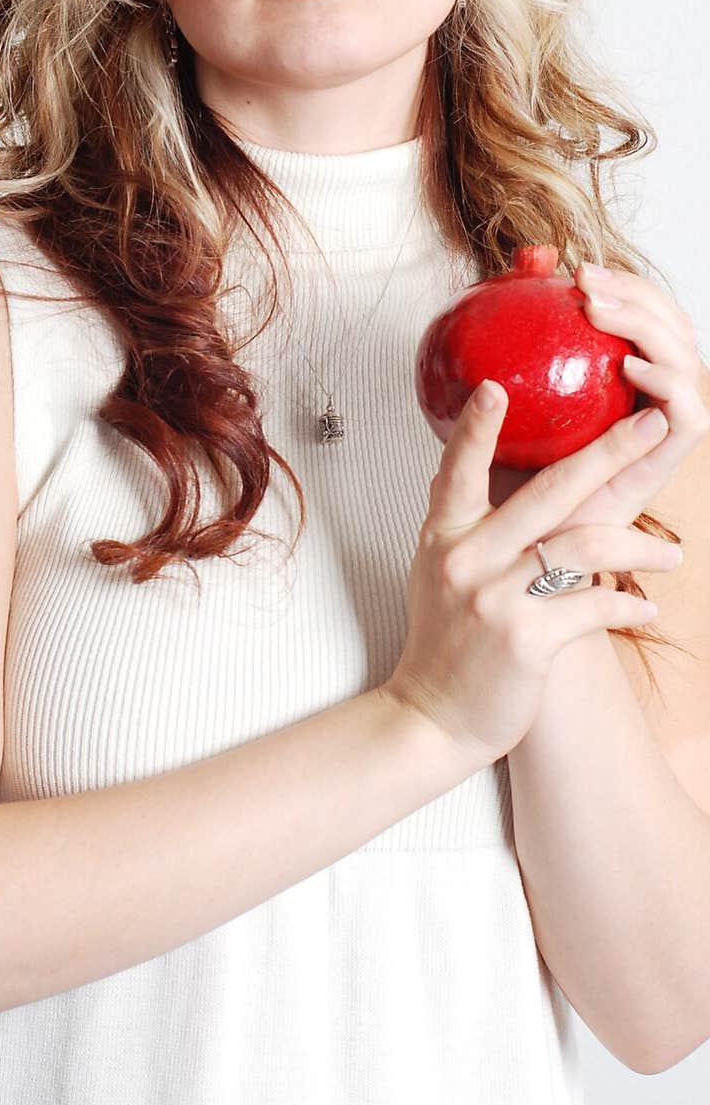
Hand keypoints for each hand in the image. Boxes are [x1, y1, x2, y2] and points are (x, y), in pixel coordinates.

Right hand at [382, 381, 681, 764]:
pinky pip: (593, 605)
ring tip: (672, 555)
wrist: (432, 717)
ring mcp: (495, 599)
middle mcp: (466, 560)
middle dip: (609, 452)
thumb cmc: (445, 640)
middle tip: (651, 424)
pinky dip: (626, 604)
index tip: (496, 387)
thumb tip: (488, 466)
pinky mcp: (526, 640)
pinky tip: (645, 606)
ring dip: (640, 546)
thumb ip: (464, 521)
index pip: (458, 470)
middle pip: (548, 492)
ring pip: (584, 545)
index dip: (476, 428)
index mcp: (445, 536)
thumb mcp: (436, 569)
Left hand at [490, 264, 709, 537]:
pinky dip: (670, 386)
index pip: (640, 317)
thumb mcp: (488, 418)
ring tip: (602, 312)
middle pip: (671, 330)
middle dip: (638, 295)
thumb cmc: (493, 493)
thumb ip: (499, 360)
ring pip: (687, 365)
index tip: (572, 267)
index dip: (622, 285)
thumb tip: (502, 285)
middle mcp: (640, 408)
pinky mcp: (660, 472)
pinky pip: (689, 420)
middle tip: (586, 282)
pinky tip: (631, 369)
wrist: (505, 568)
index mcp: (610, 387)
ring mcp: (655, 439)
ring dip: (652, 328)